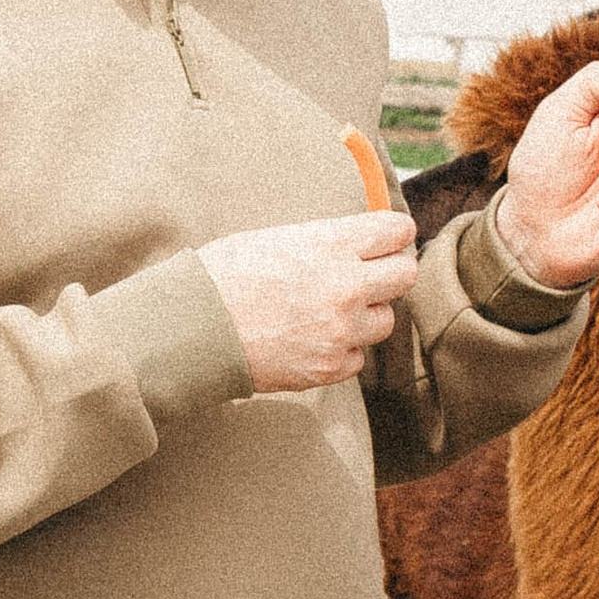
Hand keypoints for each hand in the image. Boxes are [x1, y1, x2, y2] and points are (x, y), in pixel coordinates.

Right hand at [198, 211, 418, 393]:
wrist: (192, 328)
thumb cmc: (223, 274)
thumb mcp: (277, 237)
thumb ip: (325, 239)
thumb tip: (357, 238)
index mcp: (333, 244)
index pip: (398, 231)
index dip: (392, 234)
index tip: (385, 239)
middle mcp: (347, 286)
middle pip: (406, 275)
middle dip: (389, 273)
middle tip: (367, 275)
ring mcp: (341, 331)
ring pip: (385, 320)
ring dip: (366, 315)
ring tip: (330, 312)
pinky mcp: (330, 368)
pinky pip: (357, 357)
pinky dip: (341, 350)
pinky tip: (312, 340)